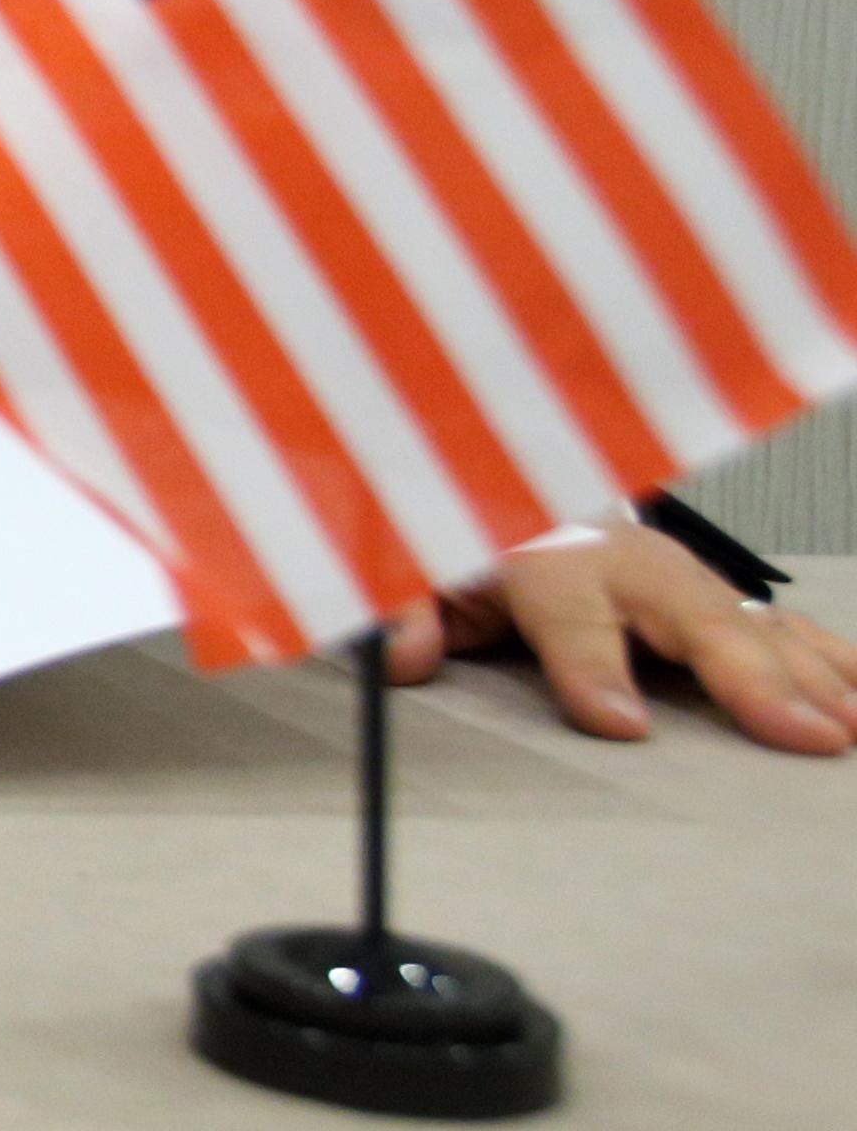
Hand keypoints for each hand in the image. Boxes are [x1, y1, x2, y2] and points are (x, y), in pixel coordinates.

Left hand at [385, 521, 856, 755]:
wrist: (506, 481)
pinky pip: (779, 623)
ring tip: (847, 729)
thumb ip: (406, 609)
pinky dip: (827, 657)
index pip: (571, 615)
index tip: (624, 728)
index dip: (595, 671)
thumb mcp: (417, 567)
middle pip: (693, 616)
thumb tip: (405, 657)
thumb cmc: (470, 540)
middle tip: (801, 735)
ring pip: (752, 620)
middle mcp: (624, 558)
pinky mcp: (712, 590)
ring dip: (808, 674)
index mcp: (544, 556)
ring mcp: (679, 572)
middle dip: (750, 676)